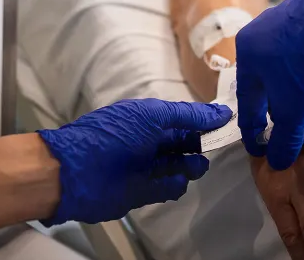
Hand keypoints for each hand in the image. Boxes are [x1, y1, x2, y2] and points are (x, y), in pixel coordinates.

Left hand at [37, 98, 231, 224]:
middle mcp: (147, 141)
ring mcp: (144, 168)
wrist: (75, 172)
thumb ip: (187, 115)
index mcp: (147, 118)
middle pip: (182, 141)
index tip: (228, 120)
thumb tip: (222, 111)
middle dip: (200, 142)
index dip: (204, 119)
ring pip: (178, 165)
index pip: (182, 117)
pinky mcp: (141, 192)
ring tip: (197, 165)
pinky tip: (179, 179)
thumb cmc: (114, 136)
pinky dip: (175, 185)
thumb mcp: (152, 116)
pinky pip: (167, 188)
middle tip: (218, 144)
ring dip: (191, 164)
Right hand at [236, 0, 303, 169]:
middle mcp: (262, 40)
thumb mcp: (293, 107)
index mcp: (247, 54)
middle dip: (285, 118)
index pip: (246, 103)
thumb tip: (277, 160)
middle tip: (295, 139)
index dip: (254, 131)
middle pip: (270, 90)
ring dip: (302, 104)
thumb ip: (284, 137)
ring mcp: (287, 31)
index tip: (261, 149)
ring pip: (290, 79)